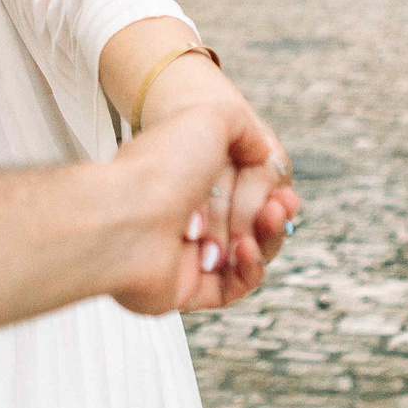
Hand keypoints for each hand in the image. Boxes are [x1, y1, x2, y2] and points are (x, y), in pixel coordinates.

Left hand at [107, 101, 303, 314]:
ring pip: (245, 256)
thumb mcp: (209, 117)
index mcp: (188, 180)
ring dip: (265, 239)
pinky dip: (249, 270)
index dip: (269, 192)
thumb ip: (243, 128)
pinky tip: (246, 249)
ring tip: (267, 221)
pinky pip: (232, 288)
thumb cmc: (161, 166)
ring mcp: (186, 255)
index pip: (242, 191)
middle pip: (249, 224)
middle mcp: (186, 217)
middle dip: (271, 215)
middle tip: (277, 205)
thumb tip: (261, 152)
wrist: (125, 214)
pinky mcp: (186, 290)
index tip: (282, 190)